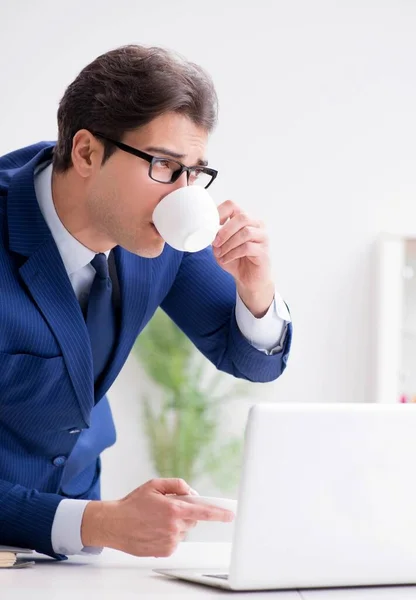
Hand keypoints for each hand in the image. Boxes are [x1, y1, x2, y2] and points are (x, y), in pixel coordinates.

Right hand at [81, 478, 233, 556]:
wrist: (114, 524)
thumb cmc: (132, 504)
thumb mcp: (155, 485)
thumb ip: (177, 485)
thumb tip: (192, 493)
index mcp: (174, 509)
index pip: (203, 511)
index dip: (219, 513)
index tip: (230, 514)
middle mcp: (174, 527)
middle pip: (193, 519)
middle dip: (185, 512)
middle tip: (168, 508)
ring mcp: (170, 541)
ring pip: (183, 530)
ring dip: (175, 524)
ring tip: (155, 519)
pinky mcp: (165, 551)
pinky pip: (175, 540)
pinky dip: (168, 534)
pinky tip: (154, 529)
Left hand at [212, 200, 274, 316]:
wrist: (248, 280)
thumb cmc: (235, 260)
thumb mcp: (220, 246)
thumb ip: (215, 236)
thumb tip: (206, 230)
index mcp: (244, 219)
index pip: (232, 205)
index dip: (219, 212)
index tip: (211, 226)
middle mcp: (256, 225)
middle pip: (242, 217)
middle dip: (225, 230)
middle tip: (215, 242)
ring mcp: (262, 237)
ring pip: (245, 232)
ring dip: (228, 244)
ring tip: (220, 253)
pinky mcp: (264, 251)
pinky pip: (247, 247)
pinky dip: (233, 253)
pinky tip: (226, 259)